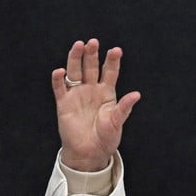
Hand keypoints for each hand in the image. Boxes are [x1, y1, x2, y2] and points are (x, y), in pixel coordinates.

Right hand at [51, 38, 140, 171]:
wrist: (90, 153)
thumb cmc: (106, 138)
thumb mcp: (117, 122)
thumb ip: (124, 107)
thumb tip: (136, 94)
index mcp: (107, 93)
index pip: (110, 72)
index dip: (112, 61)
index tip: (116, 50)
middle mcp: (91, 90)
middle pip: (91, 67)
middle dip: (92, 54)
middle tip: (94, 42)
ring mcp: (77, 94)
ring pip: (75, 72)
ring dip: (75, 58)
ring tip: (79, 45)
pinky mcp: (64, 103)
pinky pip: (60, 88)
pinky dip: (58, 79)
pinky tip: (60, 71)